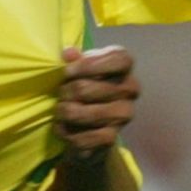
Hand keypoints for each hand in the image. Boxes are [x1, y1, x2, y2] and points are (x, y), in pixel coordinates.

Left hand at [54, 45, 138, 161]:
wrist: (89, 125)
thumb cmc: (84, 87)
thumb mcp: (79, 69)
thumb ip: (74, 60)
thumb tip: (68, 53)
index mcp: (124, 66)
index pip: (117, 59)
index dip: (88, 65)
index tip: (67, 72)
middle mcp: (130, 89)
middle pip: (86, 88)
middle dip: (65, 92)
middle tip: (60, 94)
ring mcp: (124, 114)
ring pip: (81, 113)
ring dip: (63, 112)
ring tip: (60, 110)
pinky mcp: (112, 137)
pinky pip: (82, 136)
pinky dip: (66, 133)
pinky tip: (63, 128)